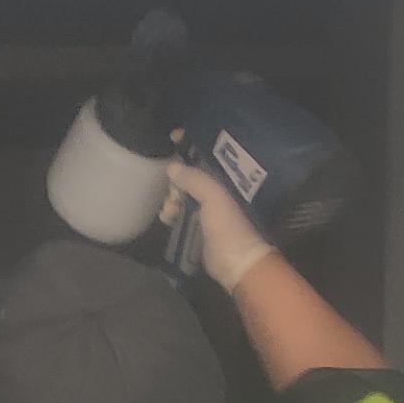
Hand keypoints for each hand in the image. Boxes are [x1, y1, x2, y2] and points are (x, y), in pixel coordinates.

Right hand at [164, 155, 275, 294]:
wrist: (236, 264)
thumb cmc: (229, 226)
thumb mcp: (214, 197)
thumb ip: (194, 179)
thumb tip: (172, 167)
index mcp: (226, 180)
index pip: (206, 155)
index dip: (190, 145)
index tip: (172, 138)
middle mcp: (217, 191)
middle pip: (190, 175)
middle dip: (176, 181)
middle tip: (173, 193)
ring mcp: (208, 209)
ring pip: (183, 195)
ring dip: (172, 200)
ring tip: (169, 211)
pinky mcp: (199, 227)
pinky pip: (181, 213)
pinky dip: (172, 214)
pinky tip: (167, 219)